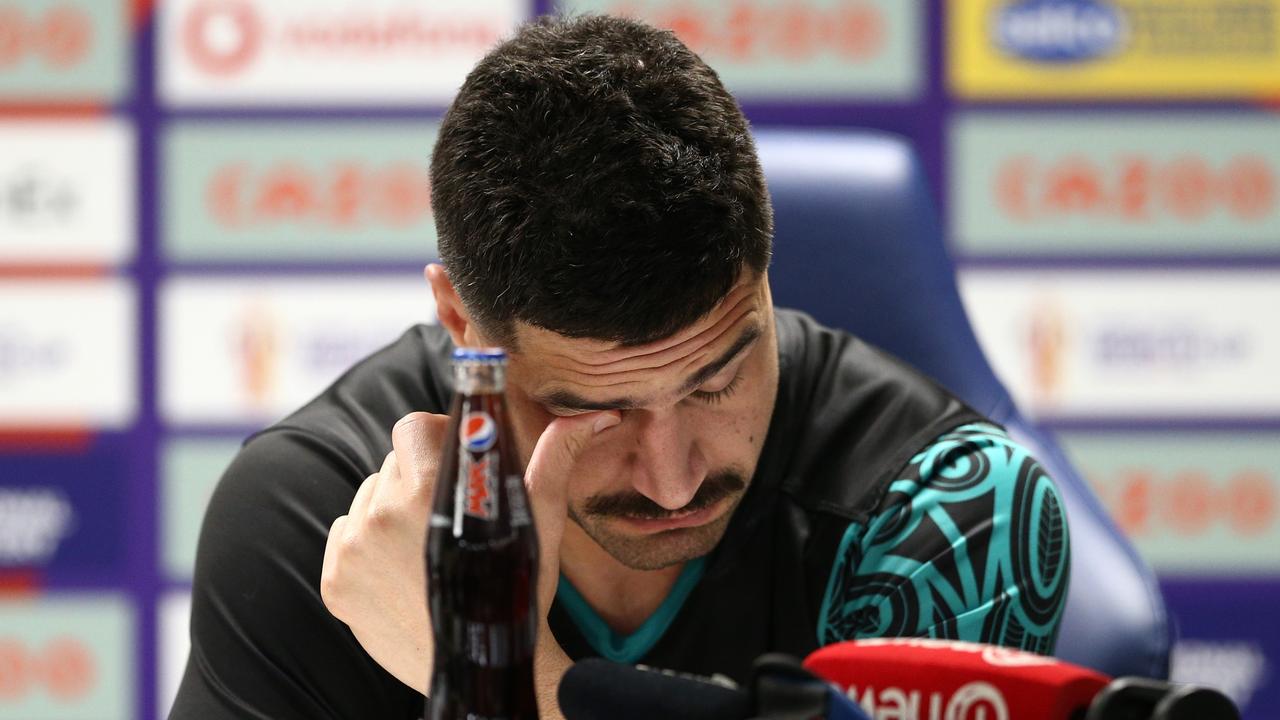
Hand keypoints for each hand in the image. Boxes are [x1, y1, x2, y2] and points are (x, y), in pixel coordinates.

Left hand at [320, 409, 620, 698]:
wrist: (483, 670)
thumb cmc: (517, 594)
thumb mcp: (539, 523)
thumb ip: (554, 460)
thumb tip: (587, 418)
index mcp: (430, 490)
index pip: (412, 428)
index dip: (435, 437)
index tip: (455, 463)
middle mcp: (382, 515)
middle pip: (392, 464)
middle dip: (419, 480)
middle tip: (451, 517)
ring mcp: (355, 551)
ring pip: (369, 499)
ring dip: (391, 512)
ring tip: (427, 549)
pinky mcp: (336, 582)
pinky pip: (345, 536)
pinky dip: (367, 546)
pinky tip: (401, 570)